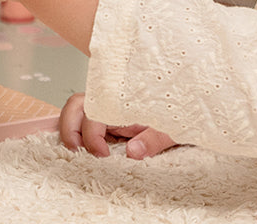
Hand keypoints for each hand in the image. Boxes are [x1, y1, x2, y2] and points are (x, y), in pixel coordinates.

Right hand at [59, 92, 176, 159]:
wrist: (187, 105)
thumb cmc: (178, 113)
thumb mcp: (170, 129)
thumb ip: (152, 139)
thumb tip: (133, 152)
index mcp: (124, 102)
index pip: (95, 112)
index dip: (92, 135)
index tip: (102, 155)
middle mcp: (112, 102)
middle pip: (77, 104)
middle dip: (70, 127)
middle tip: (77, 152)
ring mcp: (108, 108)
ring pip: (76, 109)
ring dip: (70, 129)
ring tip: (76, 152)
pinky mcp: (107, 119)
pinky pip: (83, 119)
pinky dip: (75, 131)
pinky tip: (80, 149)